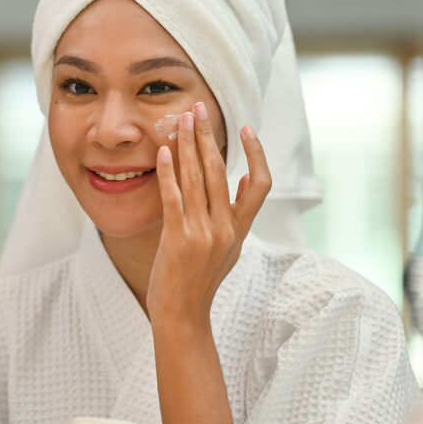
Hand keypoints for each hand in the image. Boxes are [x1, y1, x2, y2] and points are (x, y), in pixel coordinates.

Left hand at [146, 102, 271, 326]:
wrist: (183, 315)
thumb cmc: (200, 280)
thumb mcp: (228, 248)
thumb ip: (237, 216)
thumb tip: (242, 180)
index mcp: (240, 229)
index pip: (260, 184)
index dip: (256, 155)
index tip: (246, 129)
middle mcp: (225, 229)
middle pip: (222, 171)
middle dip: (208, 136)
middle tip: (200, 108)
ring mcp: (202, 234)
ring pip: (198, 178)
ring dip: (188, 145)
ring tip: (181, 120)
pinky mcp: (178, 240)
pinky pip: (173, 198)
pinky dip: (168, 172)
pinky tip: (162, 152)